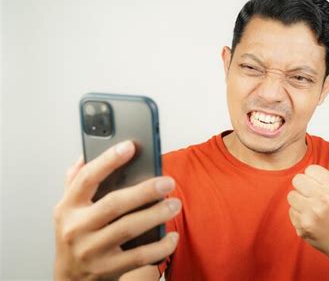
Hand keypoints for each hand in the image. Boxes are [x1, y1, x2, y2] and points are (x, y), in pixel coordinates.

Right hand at [53, 141, 180, 280]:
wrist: (70, 277)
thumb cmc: (75, 235)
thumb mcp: (68, 208)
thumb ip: (76, 181)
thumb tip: (85, 156)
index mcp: (68, 207)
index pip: (87, 178)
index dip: (108, 161)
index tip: (130, 147)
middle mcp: (77, 228)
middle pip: (114, 204)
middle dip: (144, 191)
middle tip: (168, 182)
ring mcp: (92, 250)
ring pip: (129, 229)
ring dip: (156, 215)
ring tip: (174, 204)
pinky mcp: (108, 269)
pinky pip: (140, 256)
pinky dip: (160, 247)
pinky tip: (172, 236)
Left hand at [287, 165, 328, 256]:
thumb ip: (323, 177)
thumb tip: (304, 171)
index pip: (310, 170)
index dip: (312, 177)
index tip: (317, 185)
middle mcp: (324, 200)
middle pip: (297, 180)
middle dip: (302, 186)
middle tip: (309, 194)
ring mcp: (312, 215)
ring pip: (291, 195)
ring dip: (298, 200)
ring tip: (309, 207)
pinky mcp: (302, 227)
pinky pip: (291, 210)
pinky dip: (298, 214)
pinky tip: (309, 218)